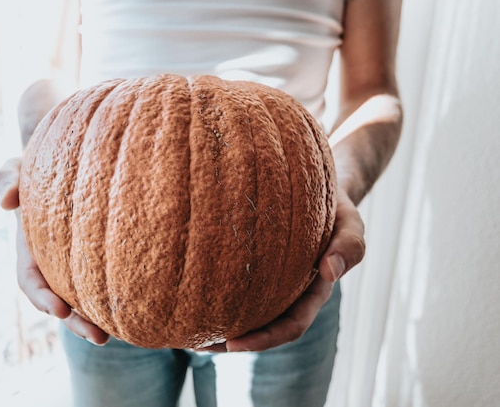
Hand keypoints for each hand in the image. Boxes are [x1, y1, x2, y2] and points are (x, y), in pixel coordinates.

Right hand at [0, 158, 109, 344]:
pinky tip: (142, 302)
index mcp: (30, 251)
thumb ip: (3, 180)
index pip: (32, 282)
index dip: (42, 299)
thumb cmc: (34, 170)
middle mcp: (53, 264)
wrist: (62, 166)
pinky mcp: (99, 258)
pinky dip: (118, 293)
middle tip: (100, 337)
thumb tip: (7, 201)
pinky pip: (107, 278)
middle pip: (63, 301)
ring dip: (101, 317)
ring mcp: (76, 264)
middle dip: (78, 322)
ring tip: (126, 332)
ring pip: (87, 297)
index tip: (60, 311)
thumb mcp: (12, 171)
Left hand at [203, 188, 364, 352]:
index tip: (232, 344)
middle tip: (197, 344)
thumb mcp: (350, 223)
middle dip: (230, 340)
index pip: (289, 326)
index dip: (263, 339)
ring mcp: (271, 281)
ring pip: (244, 310)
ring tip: (184, 330)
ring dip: (218, 324)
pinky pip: (235, 284)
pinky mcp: (255, 264)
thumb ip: (349, 245)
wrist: (320, 190)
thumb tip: (330, 271)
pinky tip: (188, 293)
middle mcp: (289, 293)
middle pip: (260, 327)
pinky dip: (215, 293)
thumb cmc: (336, 208)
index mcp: (312, 293)